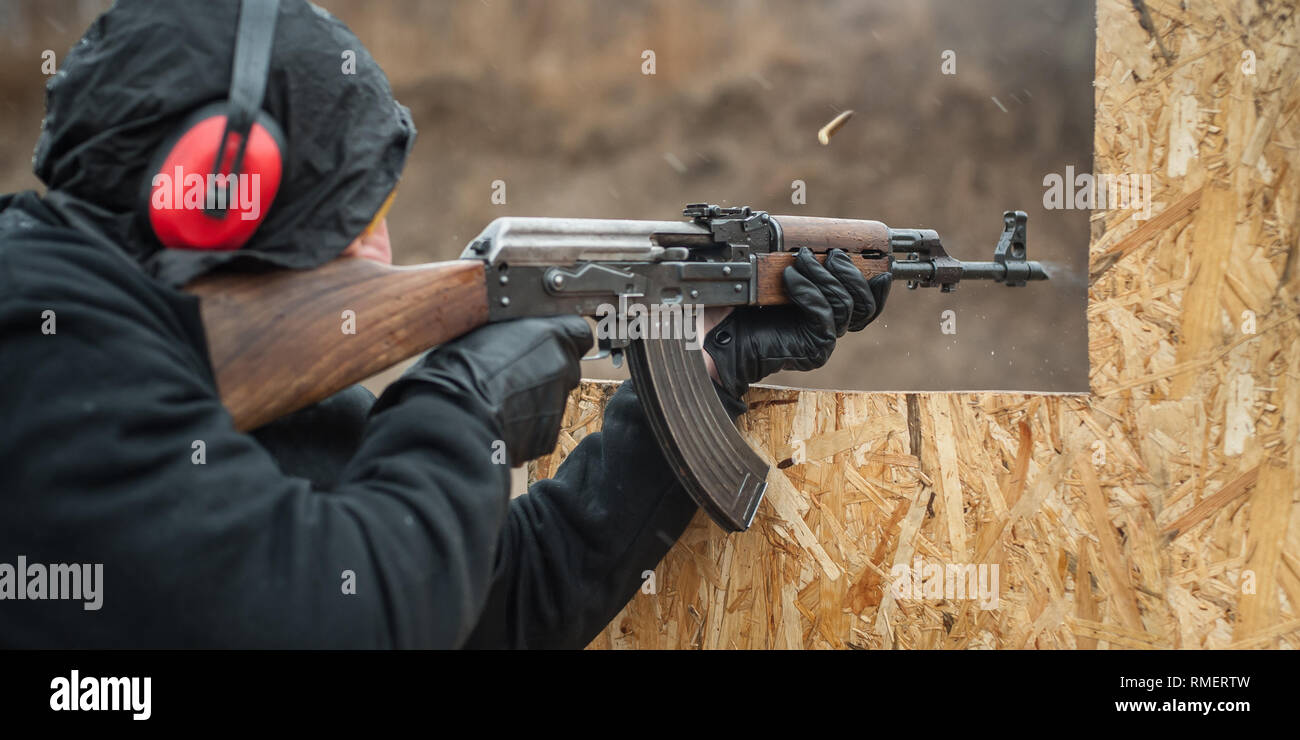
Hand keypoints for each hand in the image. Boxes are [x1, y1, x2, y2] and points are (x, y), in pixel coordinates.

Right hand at [412, 316, 591, 464]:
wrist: (453, 416)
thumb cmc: (459, 367)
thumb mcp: (485, 330)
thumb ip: (514, 333)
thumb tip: (513, 335)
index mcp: (552, 335)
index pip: (579, 332)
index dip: (563, 338)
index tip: (546, 342)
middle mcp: (563, 369)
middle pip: (566, 367)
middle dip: (545, 370)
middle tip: (511, 373)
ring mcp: (558, 404)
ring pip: (552, 399)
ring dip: (532, 399)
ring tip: (497, 400)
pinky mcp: (548, 437)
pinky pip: (539, 427)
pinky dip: (524, 426)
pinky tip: (497, 421)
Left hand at [703, 248, 890, 400]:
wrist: (720, 338)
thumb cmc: (740, 308)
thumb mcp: (769, 277)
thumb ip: (795, 262)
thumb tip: (809, 240)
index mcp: (827, 311)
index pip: (867, 302)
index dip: (878, 285)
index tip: (879, 263)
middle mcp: (830, 327)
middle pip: (865, 304)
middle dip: (850, 273)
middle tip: (829, 254)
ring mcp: (824, 340)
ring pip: (846, 305)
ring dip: (825, 277)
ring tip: (800, 261)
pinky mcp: (815, 348)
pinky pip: (824, 314)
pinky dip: (809, 291)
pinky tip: (789, 278)